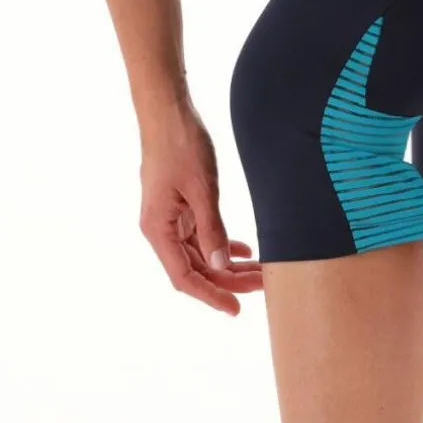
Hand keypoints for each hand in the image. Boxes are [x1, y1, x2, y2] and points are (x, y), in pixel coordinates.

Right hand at [138, 98, 262, 314]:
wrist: (169, 114)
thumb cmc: (181, 146)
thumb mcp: (202, 189)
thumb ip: (212, 229)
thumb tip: (222, 265)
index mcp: (158, 229)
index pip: (184, 277)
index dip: (211, 295)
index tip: (236, 308)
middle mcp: (160, 229)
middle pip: (195, 268)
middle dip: (229, 280)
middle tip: (264, 286)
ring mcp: (170, 218)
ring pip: (201, 253)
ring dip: (229, 264)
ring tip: (261, 271)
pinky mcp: (181, 206)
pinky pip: (201, 235)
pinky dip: (222, 243)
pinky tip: (244, 250)